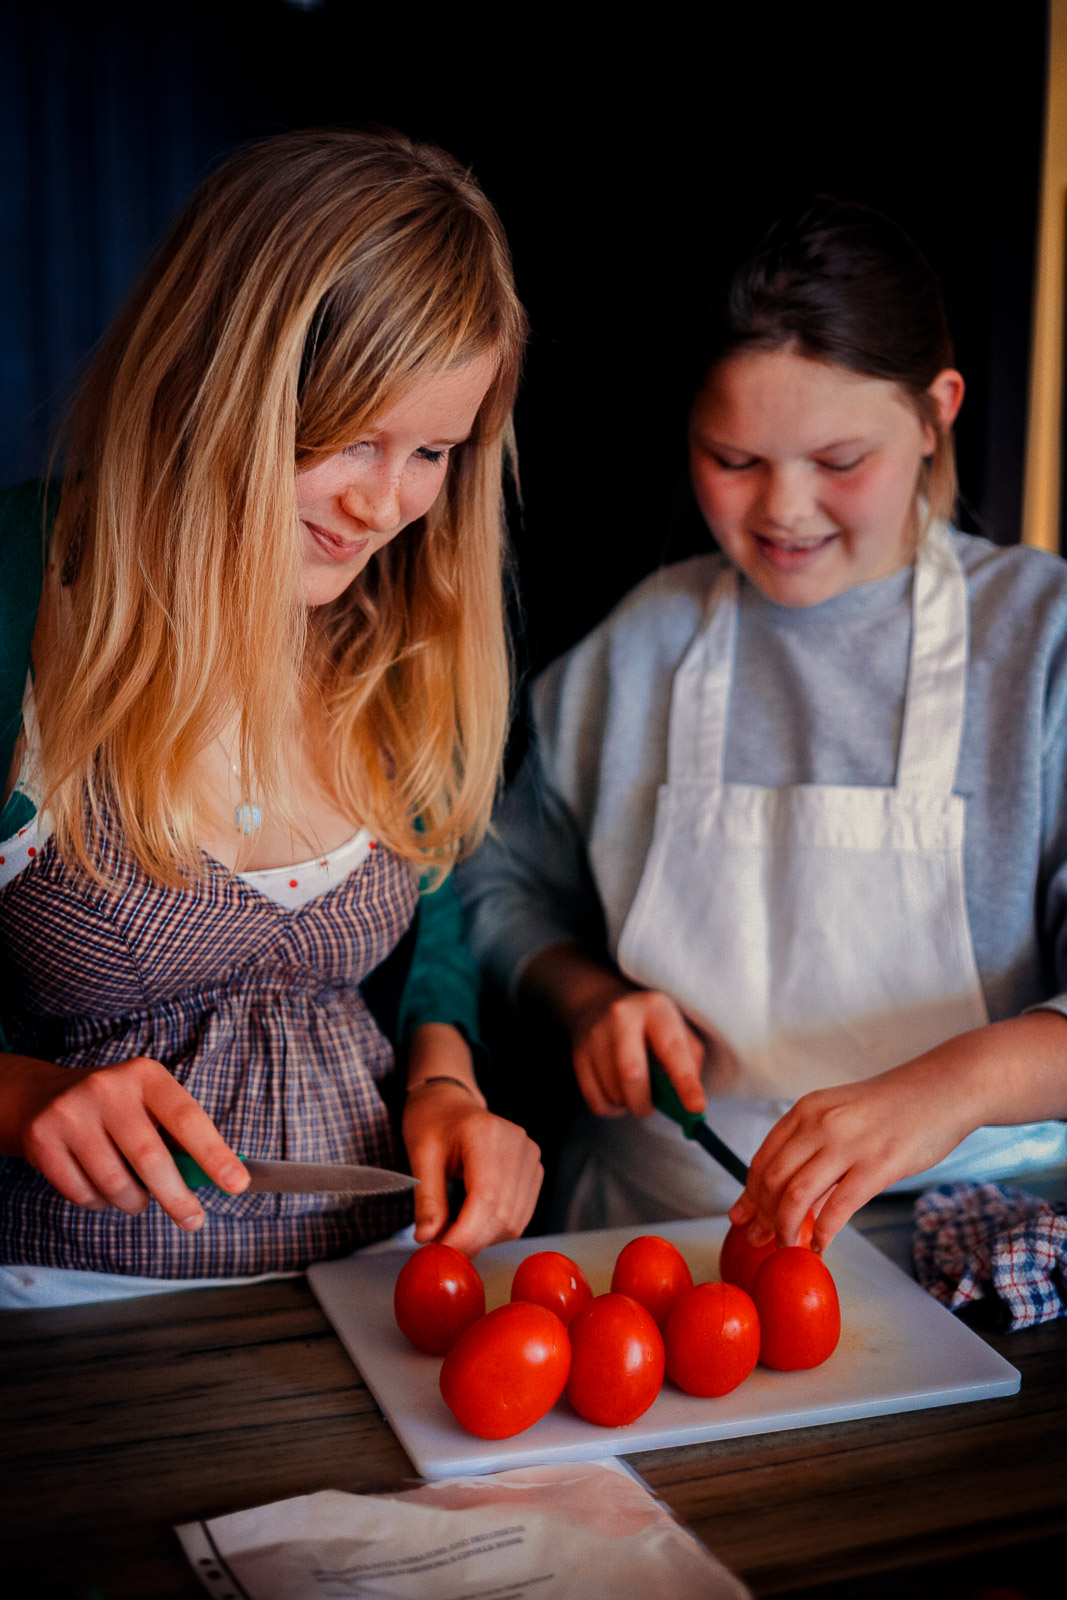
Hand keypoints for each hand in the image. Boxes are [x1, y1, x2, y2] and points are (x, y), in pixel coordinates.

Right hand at [9, 1054, 248, 1229]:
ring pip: (116, 1184)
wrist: (42, 1097)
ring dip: (134, 1202)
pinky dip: (100, 1203)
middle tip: (194, 1220)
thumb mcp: (149, 1104)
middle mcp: (108, 1089)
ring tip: (136, 1196)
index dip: (214, 1154)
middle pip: (150, 1158)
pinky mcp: (42, 1140)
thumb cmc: (116, 1109)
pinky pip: (83, 1194)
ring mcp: (71, 1113)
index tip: (237, 1184)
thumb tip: (220, 1178)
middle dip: (178, 1198)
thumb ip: (180, 1137)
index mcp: (146, 1076)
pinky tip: (101, 1187)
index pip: (187, 1119)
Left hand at [402, 1024, 542, 1254]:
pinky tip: (472, 1221)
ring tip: (453, 1230)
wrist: (450, 1102)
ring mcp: (531, 1157)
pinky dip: (495, 1228)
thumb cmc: (432, 1121)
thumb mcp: (420, 1155)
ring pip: (515, 1221)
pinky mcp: (534, 1171)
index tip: (441, 1250)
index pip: (486, 1198)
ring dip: (483, 1237)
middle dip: (471, 1239)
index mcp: (487, 1134)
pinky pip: (520, 1216)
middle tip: (440, 1245)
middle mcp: (518, 1145)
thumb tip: (427, 1238)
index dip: (466, 1233)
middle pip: (503, 1214)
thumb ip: (427, 1198)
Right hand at [572, 986, 706, 1119]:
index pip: (672, 1049)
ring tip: (634, 1093)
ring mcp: (595, 1033)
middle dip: (644, 1102)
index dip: (685, 1082)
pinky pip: (594, 1098)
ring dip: (628, 1104)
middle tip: (651, 1108)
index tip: (695, 1108)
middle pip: (631, 1072)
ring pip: (612, 1090)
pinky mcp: (578, 1053)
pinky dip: (610, 1108)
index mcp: (656, 1008)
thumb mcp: (680, 1032)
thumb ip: (690, 1064)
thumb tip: (689, 1104)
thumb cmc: (652, 1027)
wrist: (602, 1004)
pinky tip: (617, 1095)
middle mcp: (622, 1016)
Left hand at [728, 1056, 977, 1252]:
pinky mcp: (877, 1166)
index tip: (743, 1217)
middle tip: (762, 1239)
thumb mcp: (839, 1113)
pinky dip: (822, 1235)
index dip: (750, 1194)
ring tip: (789, 1246)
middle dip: (763, 1216)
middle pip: (773, 1180)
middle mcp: (819, 1124)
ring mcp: (848, 1145)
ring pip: (796, 1197)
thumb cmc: (891, 1106)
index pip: (763, 1159)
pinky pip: (837, 1210)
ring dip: (786, 1229)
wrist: (940, 1090)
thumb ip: (810, 1144)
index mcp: (805, 1110)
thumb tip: (783, 1190)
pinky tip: (821, 1247)